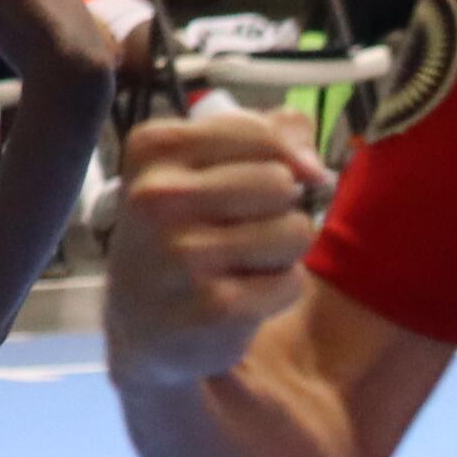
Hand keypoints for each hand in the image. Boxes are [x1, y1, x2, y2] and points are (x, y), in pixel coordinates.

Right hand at [106, 107, 329, 387]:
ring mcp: (181, 252)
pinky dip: (280, 290)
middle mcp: (157, 196)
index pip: (259, 133)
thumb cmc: (184, 230)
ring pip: (295, 230)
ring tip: (241, 262)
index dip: (282, 159)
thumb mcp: (203, 167)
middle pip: (281, 182)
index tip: (258, 183)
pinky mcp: (213, 305)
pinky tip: (239, 295)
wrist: (142, 323)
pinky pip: (292, 281)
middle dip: (280, 208)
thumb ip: (267, 136)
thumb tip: (313, 166)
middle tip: (240, 229)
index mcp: (152, 148)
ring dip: (284, 250)